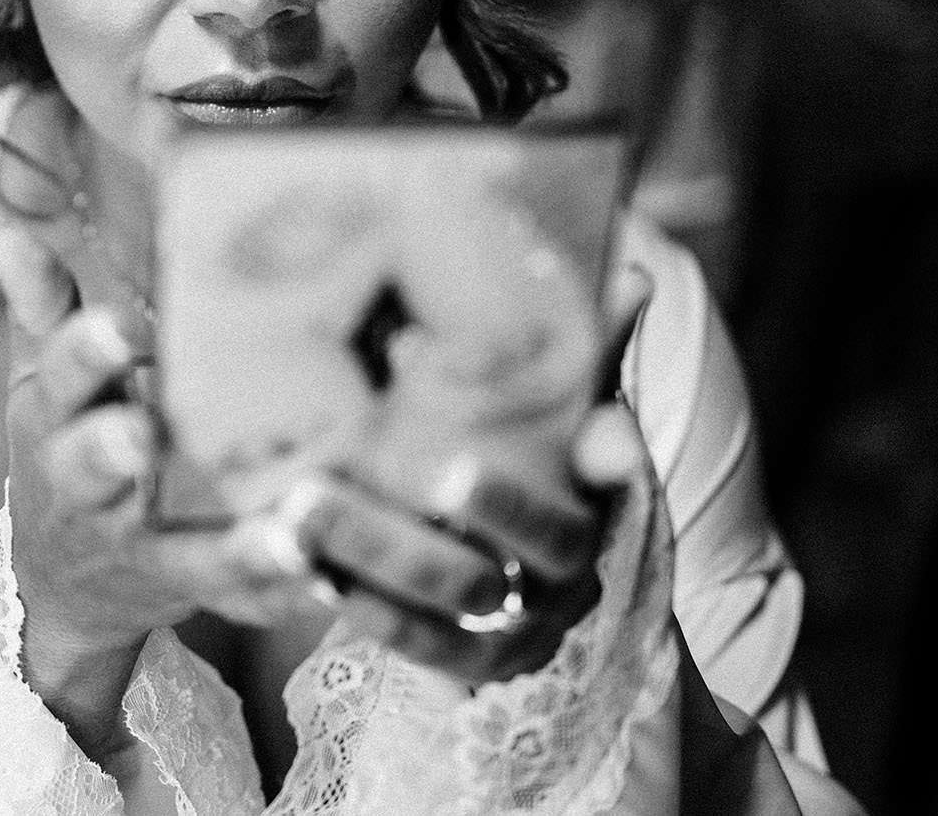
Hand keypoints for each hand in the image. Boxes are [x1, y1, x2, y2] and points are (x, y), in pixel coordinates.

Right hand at [0, 221, 509, 746]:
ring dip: (238, 549)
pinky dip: (287, 599)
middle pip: (94, 466)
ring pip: (185, 553)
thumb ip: (42, 304)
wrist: (60, 585)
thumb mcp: (47, 381)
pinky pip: (243, 602)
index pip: (63, 375)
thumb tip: (3, 226)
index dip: (88, 351)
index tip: (121, 326)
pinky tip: (333, 584)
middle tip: (143, 435)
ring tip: (289, 536)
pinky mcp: (194, 594)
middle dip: (112, 450)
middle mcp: (91, 488)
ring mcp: (143, 549)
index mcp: (58, 420)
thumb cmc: (70, 453)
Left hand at [317, 258, 658, 685]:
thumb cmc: (529, 477)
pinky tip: (309, 566)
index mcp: (598, 494)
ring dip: (381, 549)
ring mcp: (522, 622)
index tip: (599, 435)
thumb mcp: (558, 413)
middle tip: (432, 466)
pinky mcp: (468, 663)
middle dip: (490, 503)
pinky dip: (366, 607)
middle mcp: (571, 566)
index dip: (613, 452)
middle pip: (543, 539)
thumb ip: (584, 351)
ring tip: (307, 505)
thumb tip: (631, 273)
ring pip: (461, 590)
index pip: (618, 468)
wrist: (512, 601)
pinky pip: (422, 643)